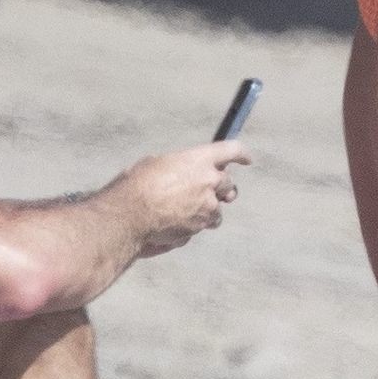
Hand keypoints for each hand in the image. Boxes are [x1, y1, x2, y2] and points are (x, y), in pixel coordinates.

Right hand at [124, 142, 248, 254]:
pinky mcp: (199, 228)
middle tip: (209, 191)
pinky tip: (172, 223)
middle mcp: (209, 182)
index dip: (241, 154)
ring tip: (182, 211)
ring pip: (216, 211)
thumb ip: (181, 168)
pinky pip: (201, 226)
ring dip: (206, 211)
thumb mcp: (158, 164)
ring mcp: (207, 208)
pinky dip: (192, 226)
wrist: (130, 215)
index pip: (231, 151)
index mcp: (199, 159)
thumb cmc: (137, 184)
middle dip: (222, 188)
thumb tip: (184, 175)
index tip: (247, 159)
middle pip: (228, 184)